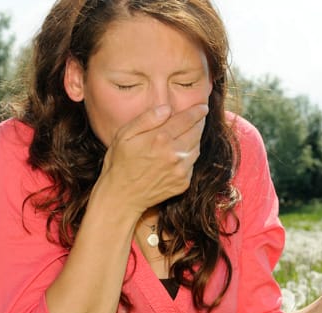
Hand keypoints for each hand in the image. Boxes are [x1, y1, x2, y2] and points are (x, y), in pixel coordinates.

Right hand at [92, 103, 207, 216]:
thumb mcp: (124, 135)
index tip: (203, 106)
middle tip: (199, 117)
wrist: (121, 197)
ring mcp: (180, 170)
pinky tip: (180, 153)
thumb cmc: (119, 163)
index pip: (186, 119)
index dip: (197, 111)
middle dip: (199, 122)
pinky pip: (192, 164)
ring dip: (195, 139)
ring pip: (197, 148)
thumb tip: (167, 108)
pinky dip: (190, 156)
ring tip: (189, 133)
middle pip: (196, 132)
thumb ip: (147, 119)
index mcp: (160, 138)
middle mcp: (174, 154)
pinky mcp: (183, 183)